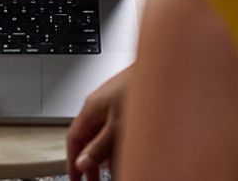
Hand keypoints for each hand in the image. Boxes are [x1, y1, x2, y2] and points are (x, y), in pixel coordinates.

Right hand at [67, 65, 131, 180]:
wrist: (166, 67)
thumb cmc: (141, 87)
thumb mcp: (118, 126)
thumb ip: (99, 146)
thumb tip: (82, 163)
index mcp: (92, 108)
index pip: (74, 138)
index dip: (72, 159)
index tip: (75, 178)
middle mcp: (101, 105)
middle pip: (89, 138)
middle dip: (90, 161)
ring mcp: (115, 104)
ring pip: (105, 135)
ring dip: (108, 155)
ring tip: (115, 172)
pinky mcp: (130, 104)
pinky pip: (119, 129)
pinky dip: (121, 144)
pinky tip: (131, 154)